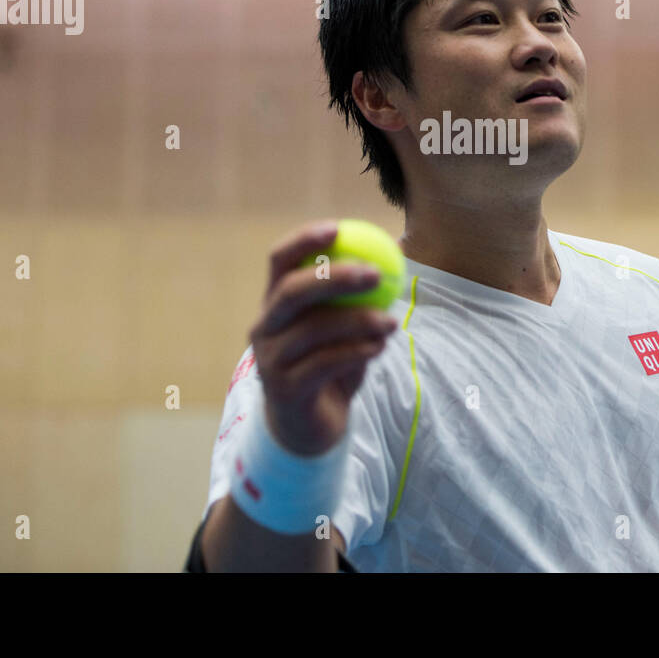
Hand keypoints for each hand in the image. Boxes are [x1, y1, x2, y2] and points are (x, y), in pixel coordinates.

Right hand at [248, 220, 397, 455]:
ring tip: (391, 322)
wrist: (311, 427)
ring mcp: (270, 359)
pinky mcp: (284, 390)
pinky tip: (379, 347)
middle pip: (292, 291)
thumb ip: (356, 296)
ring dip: (359, 321)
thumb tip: (394, 252)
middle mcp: (264, 327)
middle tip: (376, 274)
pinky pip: (325, 363)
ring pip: (314, 330)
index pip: (279, 260)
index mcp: (275, 302)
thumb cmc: (329, 365)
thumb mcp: (342, 327)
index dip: (304, 240)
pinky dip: (357, 351)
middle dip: (334, 278)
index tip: (338, 229)